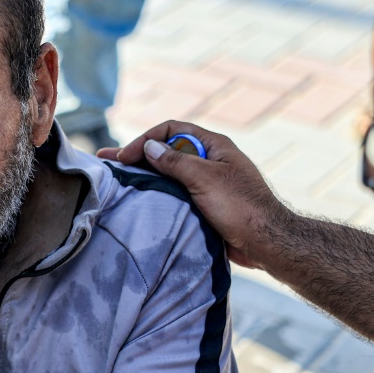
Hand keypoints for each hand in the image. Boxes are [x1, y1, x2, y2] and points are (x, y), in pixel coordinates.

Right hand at [98, 120, 294, 268]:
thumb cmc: (239, 207)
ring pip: (169, 173)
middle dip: (138, 155)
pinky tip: (140, 199)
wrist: (265, 242)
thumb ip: (174, 161)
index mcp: (213, 146)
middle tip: (108, 162)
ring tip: (118, 180)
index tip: (125, 157)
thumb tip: (150, 147)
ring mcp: (206, 182)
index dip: (146, 140)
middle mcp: (209, 160)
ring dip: (145, 174)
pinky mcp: (204, 202)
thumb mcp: (204, 179)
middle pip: (167, 150)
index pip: (171, 130)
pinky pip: (175, 192)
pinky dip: (157, 192)